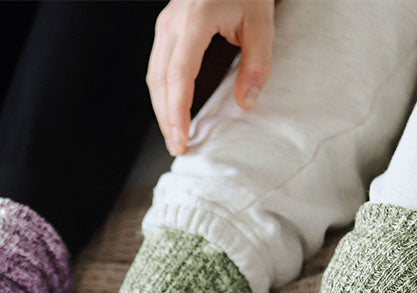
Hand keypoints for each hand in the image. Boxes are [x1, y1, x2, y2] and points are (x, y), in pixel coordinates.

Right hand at [147, 0, 273, 155]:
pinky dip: (163, 92)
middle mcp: (172, 23)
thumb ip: (257, 63)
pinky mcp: (166, 27)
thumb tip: (247, 103)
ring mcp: (165, 24)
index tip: (182, 138)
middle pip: (160, 80)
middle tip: (178, 148)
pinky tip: (173, 109)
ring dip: (162, 108)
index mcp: (195, 20)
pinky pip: (158, 65)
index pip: (178, 75)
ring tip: (175, 135)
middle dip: (166, 118)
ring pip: (154, 74)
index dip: (176, 111)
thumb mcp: (262, 21)